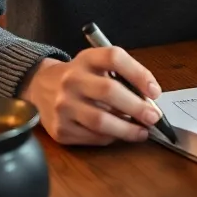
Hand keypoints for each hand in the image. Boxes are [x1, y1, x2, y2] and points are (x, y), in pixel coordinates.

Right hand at [19, 48, 161, 145]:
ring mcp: (62, 105)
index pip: (114, 58)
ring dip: (127, 129)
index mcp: (87, 59)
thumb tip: (150, 101)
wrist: (40, 86)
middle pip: (109, 91)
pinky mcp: (59, 128)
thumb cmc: (82, 77)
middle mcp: (71, 79)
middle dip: (137, 107)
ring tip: (142, 132)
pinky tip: (120, 135)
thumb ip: (123, 77)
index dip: (139, 74)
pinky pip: (91, 136)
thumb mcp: (99, 65)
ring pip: (100, 120)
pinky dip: (111, 138)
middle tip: (154, 117)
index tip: (155, 91)